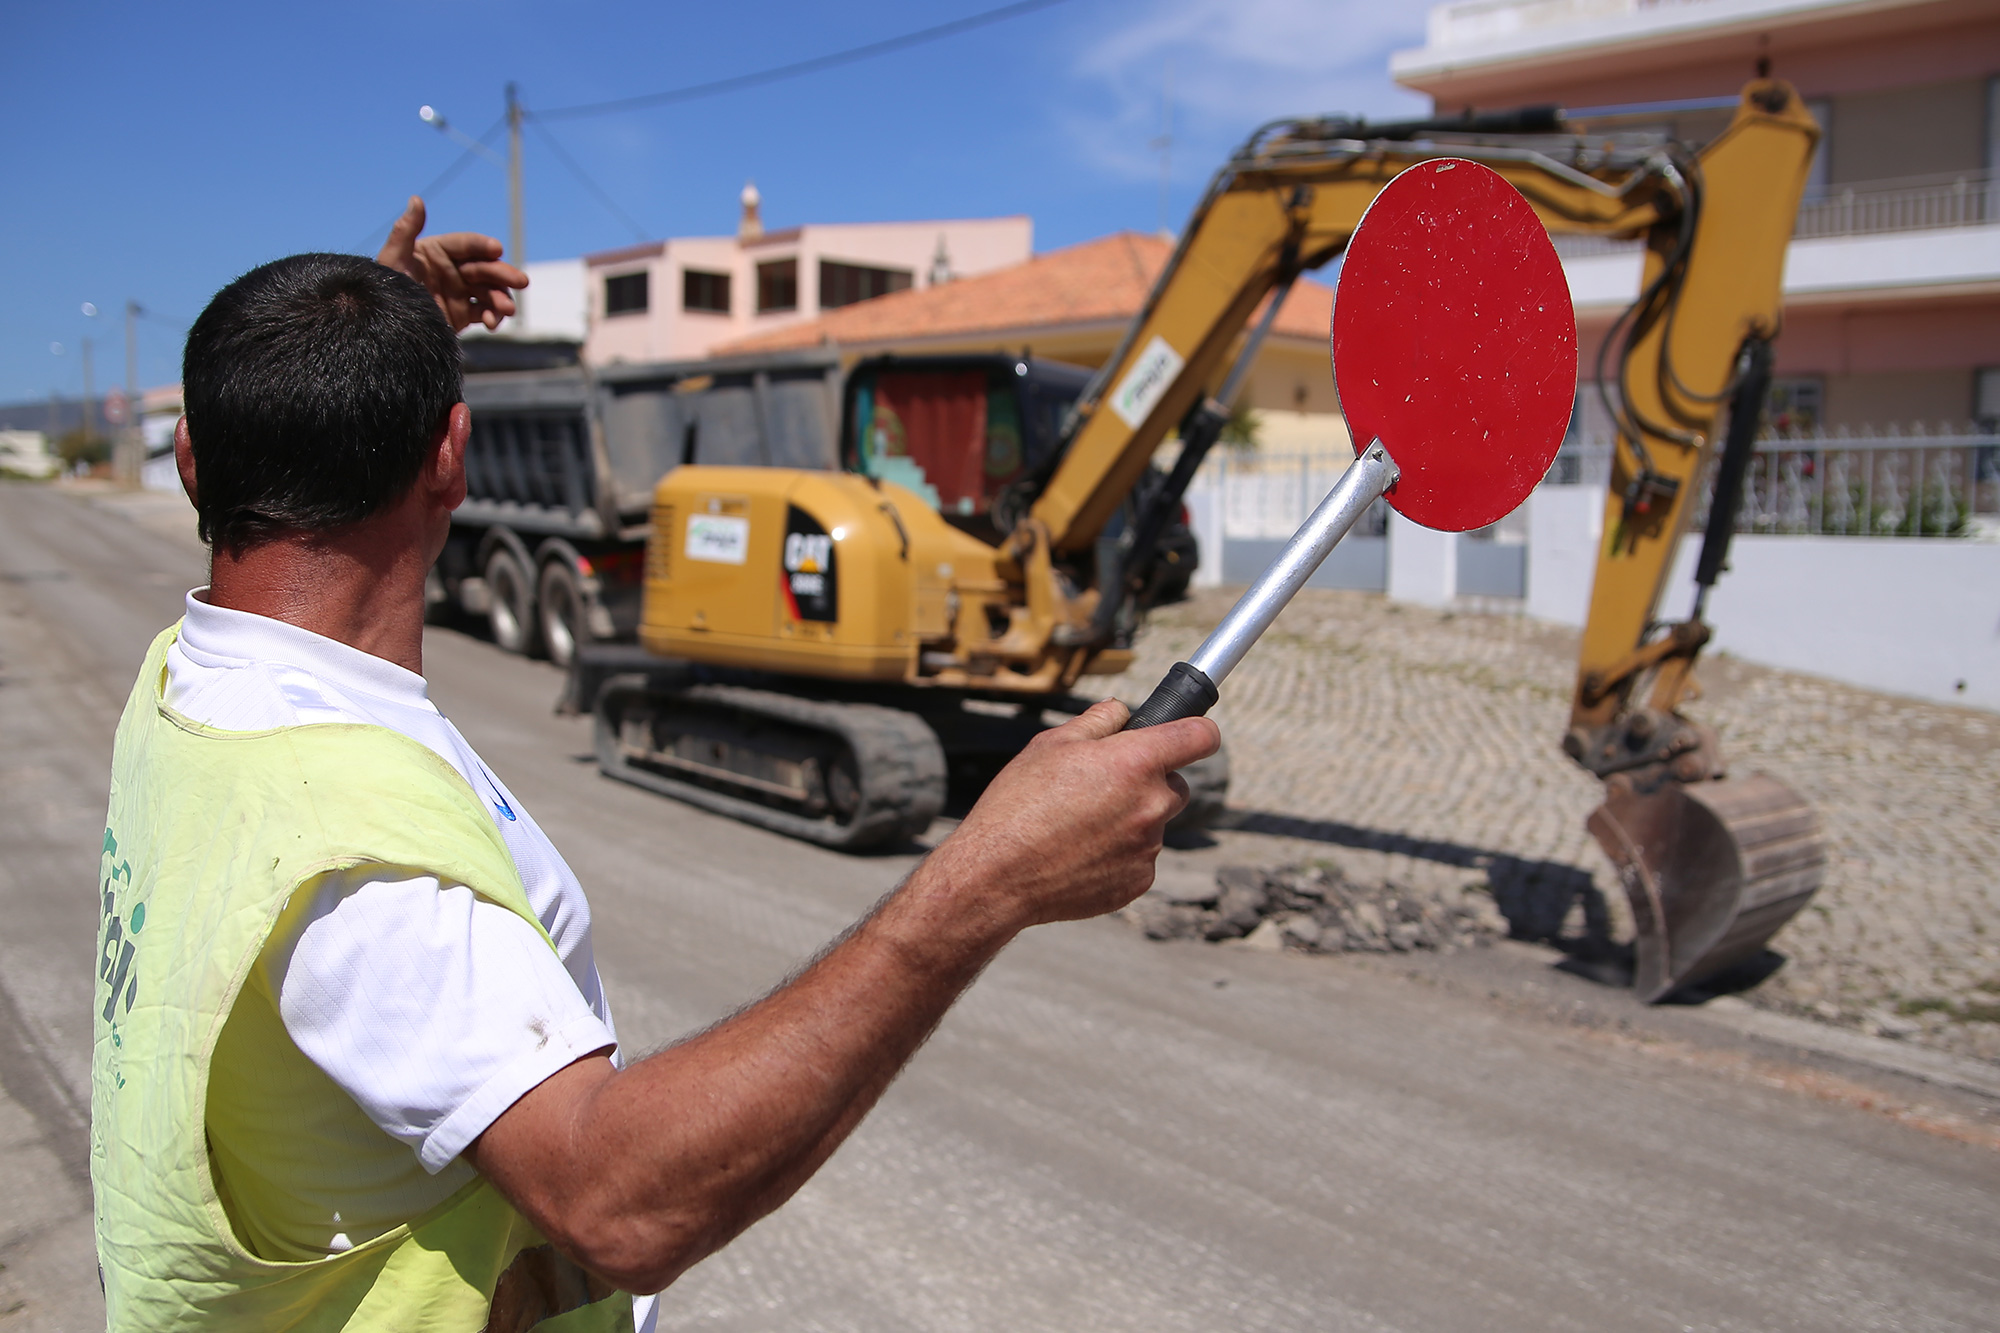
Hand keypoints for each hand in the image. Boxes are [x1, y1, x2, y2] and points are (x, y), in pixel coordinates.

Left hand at [375, 196, 529, 331]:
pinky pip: (485, 312)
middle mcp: (451, 269)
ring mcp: (459, 292)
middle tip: (522, 282)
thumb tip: (416, 199)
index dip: (482, 246)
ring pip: (489, 291)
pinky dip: (493, 317)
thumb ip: (406, 230)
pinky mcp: (463, 314)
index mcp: (436, 251)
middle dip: (503, 275)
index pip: (465, 245)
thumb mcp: (394, 260)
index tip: (497, 249)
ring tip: (508, 310)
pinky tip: (492, 324)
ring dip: (502, 299)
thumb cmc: (385, 290)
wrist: (385, 329)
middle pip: (484, 268)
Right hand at [928, 700, 1218, 929]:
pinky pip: (1139, 859)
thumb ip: (1097, 721)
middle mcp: (1152, 805)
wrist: (997, 876)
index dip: (1196, 731)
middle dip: (1149, 783)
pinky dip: (1118, 855)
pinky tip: (1079, 854)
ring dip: (1130, 821)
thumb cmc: (1018, 805)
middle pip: (1176, 785)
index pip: (1200, 737)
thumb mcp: (1050, 745)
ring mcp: (1148, 847)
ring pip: (1153, 824)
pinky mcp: (1138, 881)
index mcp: (1136, 762)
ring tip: (1078, 827)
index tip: (1190, 735)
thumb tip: (1121, 713)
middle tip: (1103, 788)